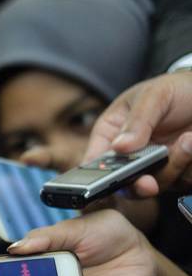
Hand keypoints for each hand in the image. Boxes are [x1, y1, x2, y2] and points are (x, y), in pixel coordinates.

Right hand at [86, 72, 191, 195]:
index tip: (108, 182)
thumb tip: (119, 147)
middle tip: (148, 184)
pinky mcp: (180, 172)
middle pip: (125, 185)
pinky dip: (190, 165)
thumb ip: (137, 120)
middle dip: (138, 185)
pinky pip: (184, 180)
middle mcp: (129, 157)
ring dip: (175, 165)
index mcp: (111, 136)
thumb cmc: (174, 89)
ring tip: (188, 139)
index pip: (93, 163)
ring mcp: (155, 167)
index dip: (95, 178)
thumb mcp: (153, 95)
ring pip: (159, 184)